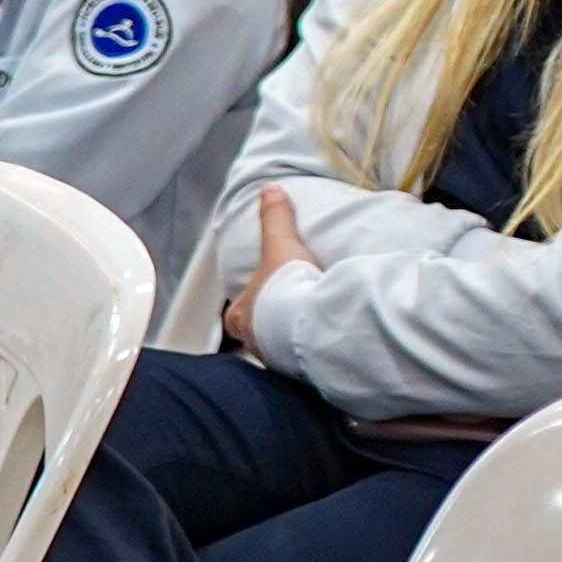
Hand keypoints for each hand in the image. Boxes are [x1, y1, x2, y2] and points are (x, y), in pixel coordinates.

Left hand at [224, 190, 310, 352]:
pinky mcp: (301, 372)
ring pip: (280, 350)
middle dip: (270, 326)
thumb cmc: (286, 288)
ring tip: (310, 330)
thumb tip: (269, 188)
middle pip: (257, 334)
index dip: (247, 305)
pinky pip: (304, 362)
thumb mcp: (280, 244)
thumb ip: (275, 217)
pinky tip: (325, 345)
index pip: (236, 314)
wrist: (311, 324)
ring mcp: (277, 360)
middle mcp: (254, 342)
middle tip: (289, 314)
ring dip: (291, 341)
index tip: (262, 298)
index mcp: (242, 316)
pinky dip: (311, 354)